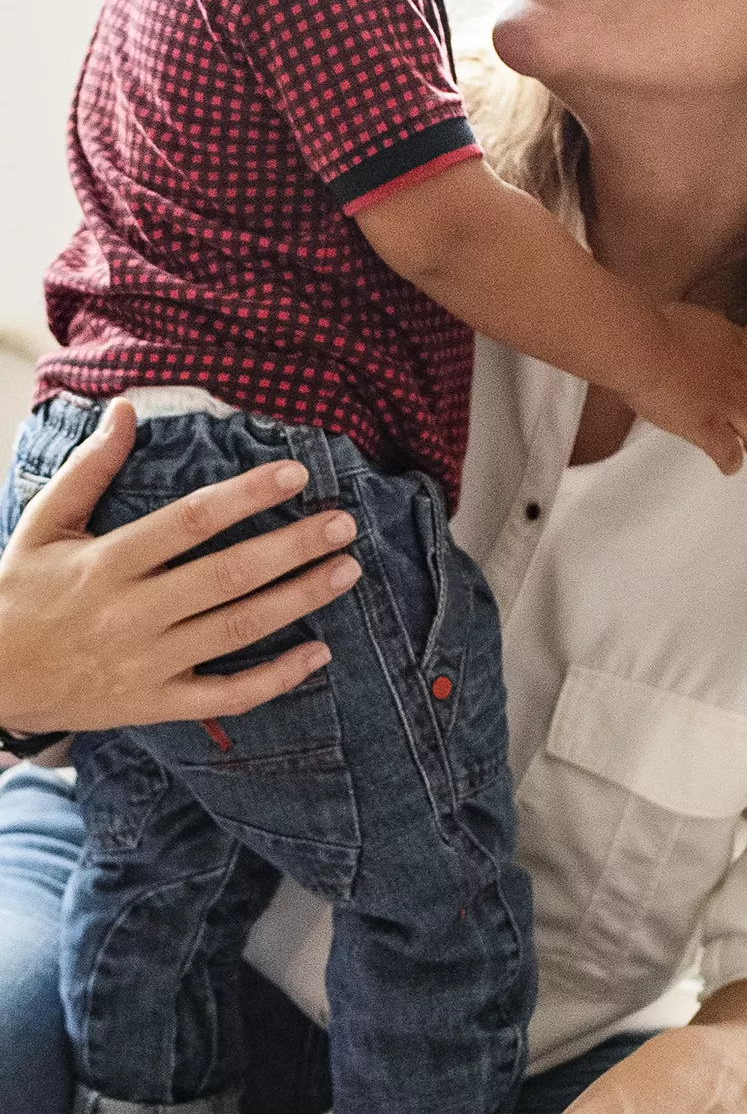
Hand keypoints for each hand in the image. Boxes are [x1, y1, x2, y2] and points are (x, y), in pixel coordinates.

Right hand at [0, 397, 361, 738]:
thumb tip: (125, 410)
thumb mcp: (44, 524)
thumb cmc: (20, 591)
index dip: (247, 496)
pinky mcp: (155, 703)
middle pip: (228, 575)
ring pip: (237, 629)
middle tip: (345, 523)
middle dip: (293, 547)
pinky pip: (227, 695)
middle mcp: (132, 611)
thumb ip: (89, 469)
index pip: (190, 521)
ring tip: (346, 570)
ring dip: (299, 599)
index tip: (296, 475)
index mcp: (107, 561)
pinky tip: (320, 654)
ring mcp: (147, 662)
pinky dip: (277, 678)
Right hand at [624, 306, 746, 474]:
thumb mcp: (701, 320)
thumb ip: (716, 335)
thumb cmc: (660, 326)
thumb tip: (714, 338)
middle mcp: (744, 376)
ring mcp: (728, 404)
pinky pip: (729, 452)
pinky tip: (728, 466)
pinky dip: (731, 462)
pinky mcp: (707, 428)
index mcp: (741, 345)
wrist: (642, 348)